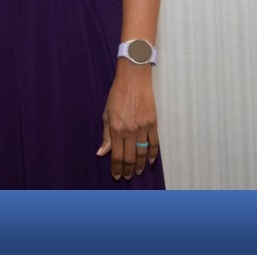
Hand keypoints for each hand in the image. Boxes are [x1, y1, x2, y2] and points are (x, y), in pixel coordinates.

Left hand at [95, 64, 158, 179]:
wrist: (133, 79)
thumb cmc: (117, 95)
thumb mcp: (106, 114)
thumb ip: (105, 135)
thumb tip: (101, 153)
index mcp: (116, 129)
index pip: (116, 155)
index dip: (117, 168)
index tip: (117, 176)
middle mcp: (130, 130)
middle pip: (130, 157)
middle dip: (128, 170)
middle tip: (127, 176)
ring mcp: (143, 127)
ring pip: (143, 152)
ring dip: (140, 165)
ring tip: (138, 172)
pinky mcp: (153, 123)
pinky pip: (154, 143)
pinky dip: (153, 154)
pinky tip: (150, 160)